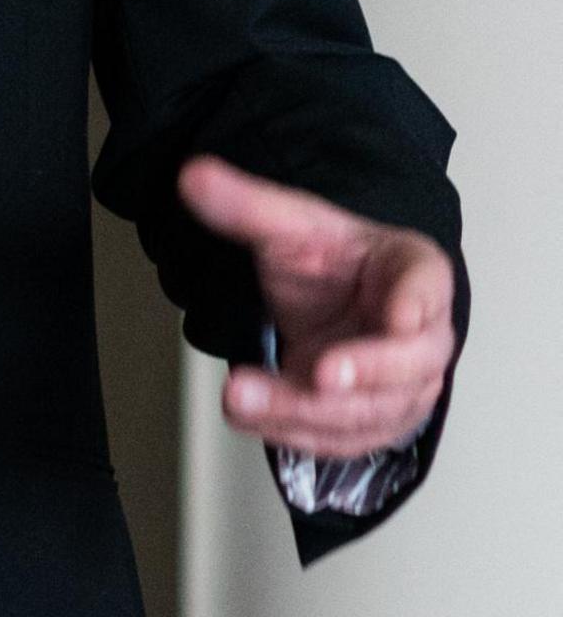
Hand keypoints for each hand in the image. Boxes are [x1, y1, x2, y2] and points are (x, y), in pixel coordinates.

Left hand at [179, 154, 456, 460]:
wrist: (334, 298)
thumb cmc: (333, 261)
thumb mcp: (291, 226)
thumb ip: (248, 206)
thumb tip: (191, 176)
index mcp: (414, 274)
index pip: (426, 288)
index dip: (414, 305)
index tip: (395, 316)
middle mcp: (420, 336)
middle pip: (410, 365)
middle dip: (363, 374)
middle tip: (318, 375)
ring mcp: (401, 385)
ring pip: (371, 413)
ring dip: (307, 413)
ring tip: (244, 398)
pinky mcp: (371, 420)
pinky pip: (343, 440)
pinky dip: (296, 434)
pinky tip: (251, 418)